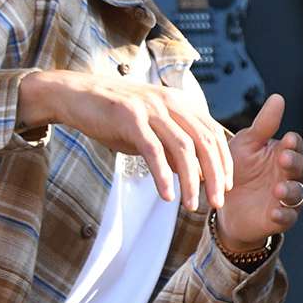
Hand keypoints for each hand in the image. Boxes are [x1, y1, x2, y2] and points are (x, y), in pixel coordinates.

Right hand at [20, 69, 231, 210]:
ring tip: (191, 206)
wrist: (77, 96)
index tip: (226, 187)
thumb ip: (174, 148)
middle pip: (204, 142)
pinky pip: (153, 150)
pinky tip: (166, 195)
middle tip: (217, 203)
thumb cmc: (116, 117)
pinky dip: (162, 175)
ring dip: (190, 181)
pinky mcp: (130, 117)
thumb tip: (198, 175)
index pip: (213, 133)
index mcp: (180, 103)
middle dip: (214, 175)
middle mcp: (170, 103)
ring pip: (183, 148)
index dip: (223, 161)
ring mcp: (151, 108)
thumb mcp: (151, 130)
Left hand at [216, 94, 302, 248]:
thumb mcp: (247, 144)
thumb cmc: (238, 168)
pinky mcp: (279, 218)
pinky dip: (283, 215)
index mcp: (284, 153)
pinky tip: (274, 211)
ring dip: (291, 191)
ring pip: (298, 194)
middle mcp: (290, 175)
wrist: (222, 202)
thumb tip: (278, 98)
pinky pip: (288, 218)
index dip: (293, 144)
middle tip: (283, 159)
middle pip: (301, 169)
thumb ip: (264, 125)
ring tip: (277, 188)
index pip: (295, 145)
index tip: (286, 139)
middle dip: (294, 164)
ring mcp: (287, 198)